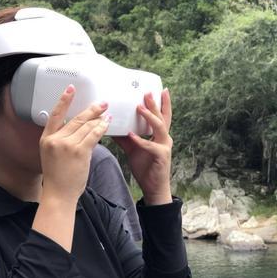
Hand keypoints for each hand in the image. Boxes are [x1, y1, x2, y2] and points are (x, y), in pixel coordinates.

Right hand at [39, 84, 110, 203]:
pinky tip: (106, 124)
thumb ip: (61, 140)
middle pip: (76, 119)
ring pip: (86, 126)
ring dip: (99, 119)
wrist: (59, 194)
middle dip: (91, 110)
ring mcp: (67, 145)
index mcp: (46, 139)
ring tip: (106, 113)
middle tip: (101, 103)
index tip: (70, 89)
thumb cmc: (57, 177)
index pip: (54, 114)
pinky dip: (101, 128)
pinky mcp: (79, 151)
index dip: (63, 100)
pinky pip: (93, 135)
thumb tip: (79, 128)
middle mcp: (56, 139)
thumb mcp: (51, 155)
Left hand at [114, 89, 172, 204]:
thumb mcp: (133, 148)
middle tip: (148, 92)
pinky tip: (131, 135)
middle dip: (155, 104)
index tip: (161, 90)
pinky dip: (140, 140)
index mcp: (160, 135)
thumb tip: (111, 126)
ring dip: (149, 117)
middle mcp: (164, 139)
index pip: (163, 116)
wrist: (153, 187)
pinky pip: (150, 146)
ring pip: (159, 127)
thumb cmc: (146, 167)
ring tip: (139, 108)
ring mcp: (164, 147)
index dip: (163, 103)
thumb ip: (125, 137)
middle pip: (162, 117)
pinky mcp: (161, 157)